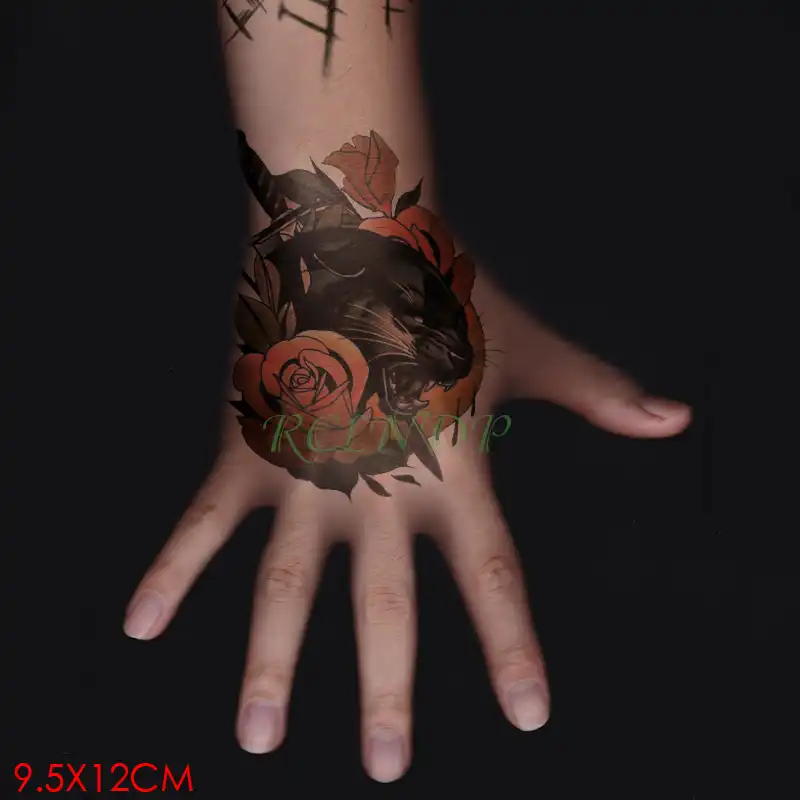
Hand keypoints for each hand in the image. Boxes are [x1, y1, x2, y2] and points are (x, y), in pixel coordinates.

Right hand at [123, 270, 689, 782]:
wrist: (352, 236)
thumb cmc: (445, 296)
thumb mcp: (528, 350)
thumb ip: (599, 392)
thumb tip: (678, 418)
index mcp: (452, 467)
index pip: (493, 575)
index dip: (512, 646)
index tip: (529, 714)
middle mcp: (378, 484)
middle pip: (386, 606)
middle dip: (387, 691)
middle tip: (382, 767)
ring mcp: (305, 471)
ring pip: (285, 586)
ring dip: (271, 665)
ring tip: (258, 738)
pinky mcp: (248, 449)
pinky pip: (200, 523)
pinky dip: (170, 573)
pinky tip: (140, 626)